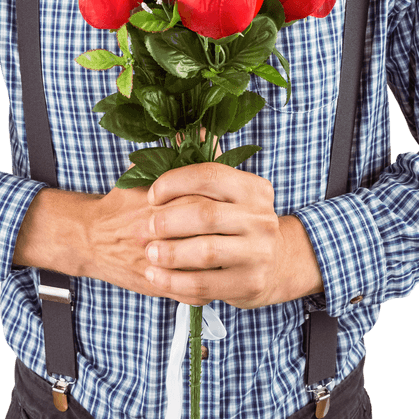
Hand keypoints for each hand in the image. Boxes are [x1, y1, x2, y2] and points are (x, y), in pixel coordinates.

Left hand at [144, 163, 323, 307]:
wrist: (275, 263)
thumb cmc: (237, 221)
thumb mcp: (229, 191)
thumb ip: (204, 162)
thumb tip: (176, 132)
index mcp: (253, 188)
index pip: (209, 175)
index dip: (174, 183)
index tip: (151, 195)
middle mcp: (261, 218)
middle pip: (205, 215)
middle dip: (167, 222)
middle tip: (144, 228)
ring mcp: (259, 253)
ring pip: (205, 252)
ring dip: (169, 253)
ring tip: (149, 253)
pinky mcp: (249, 283)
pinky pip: (204, 285)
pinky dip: (173, 282)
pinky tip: (155, 276)